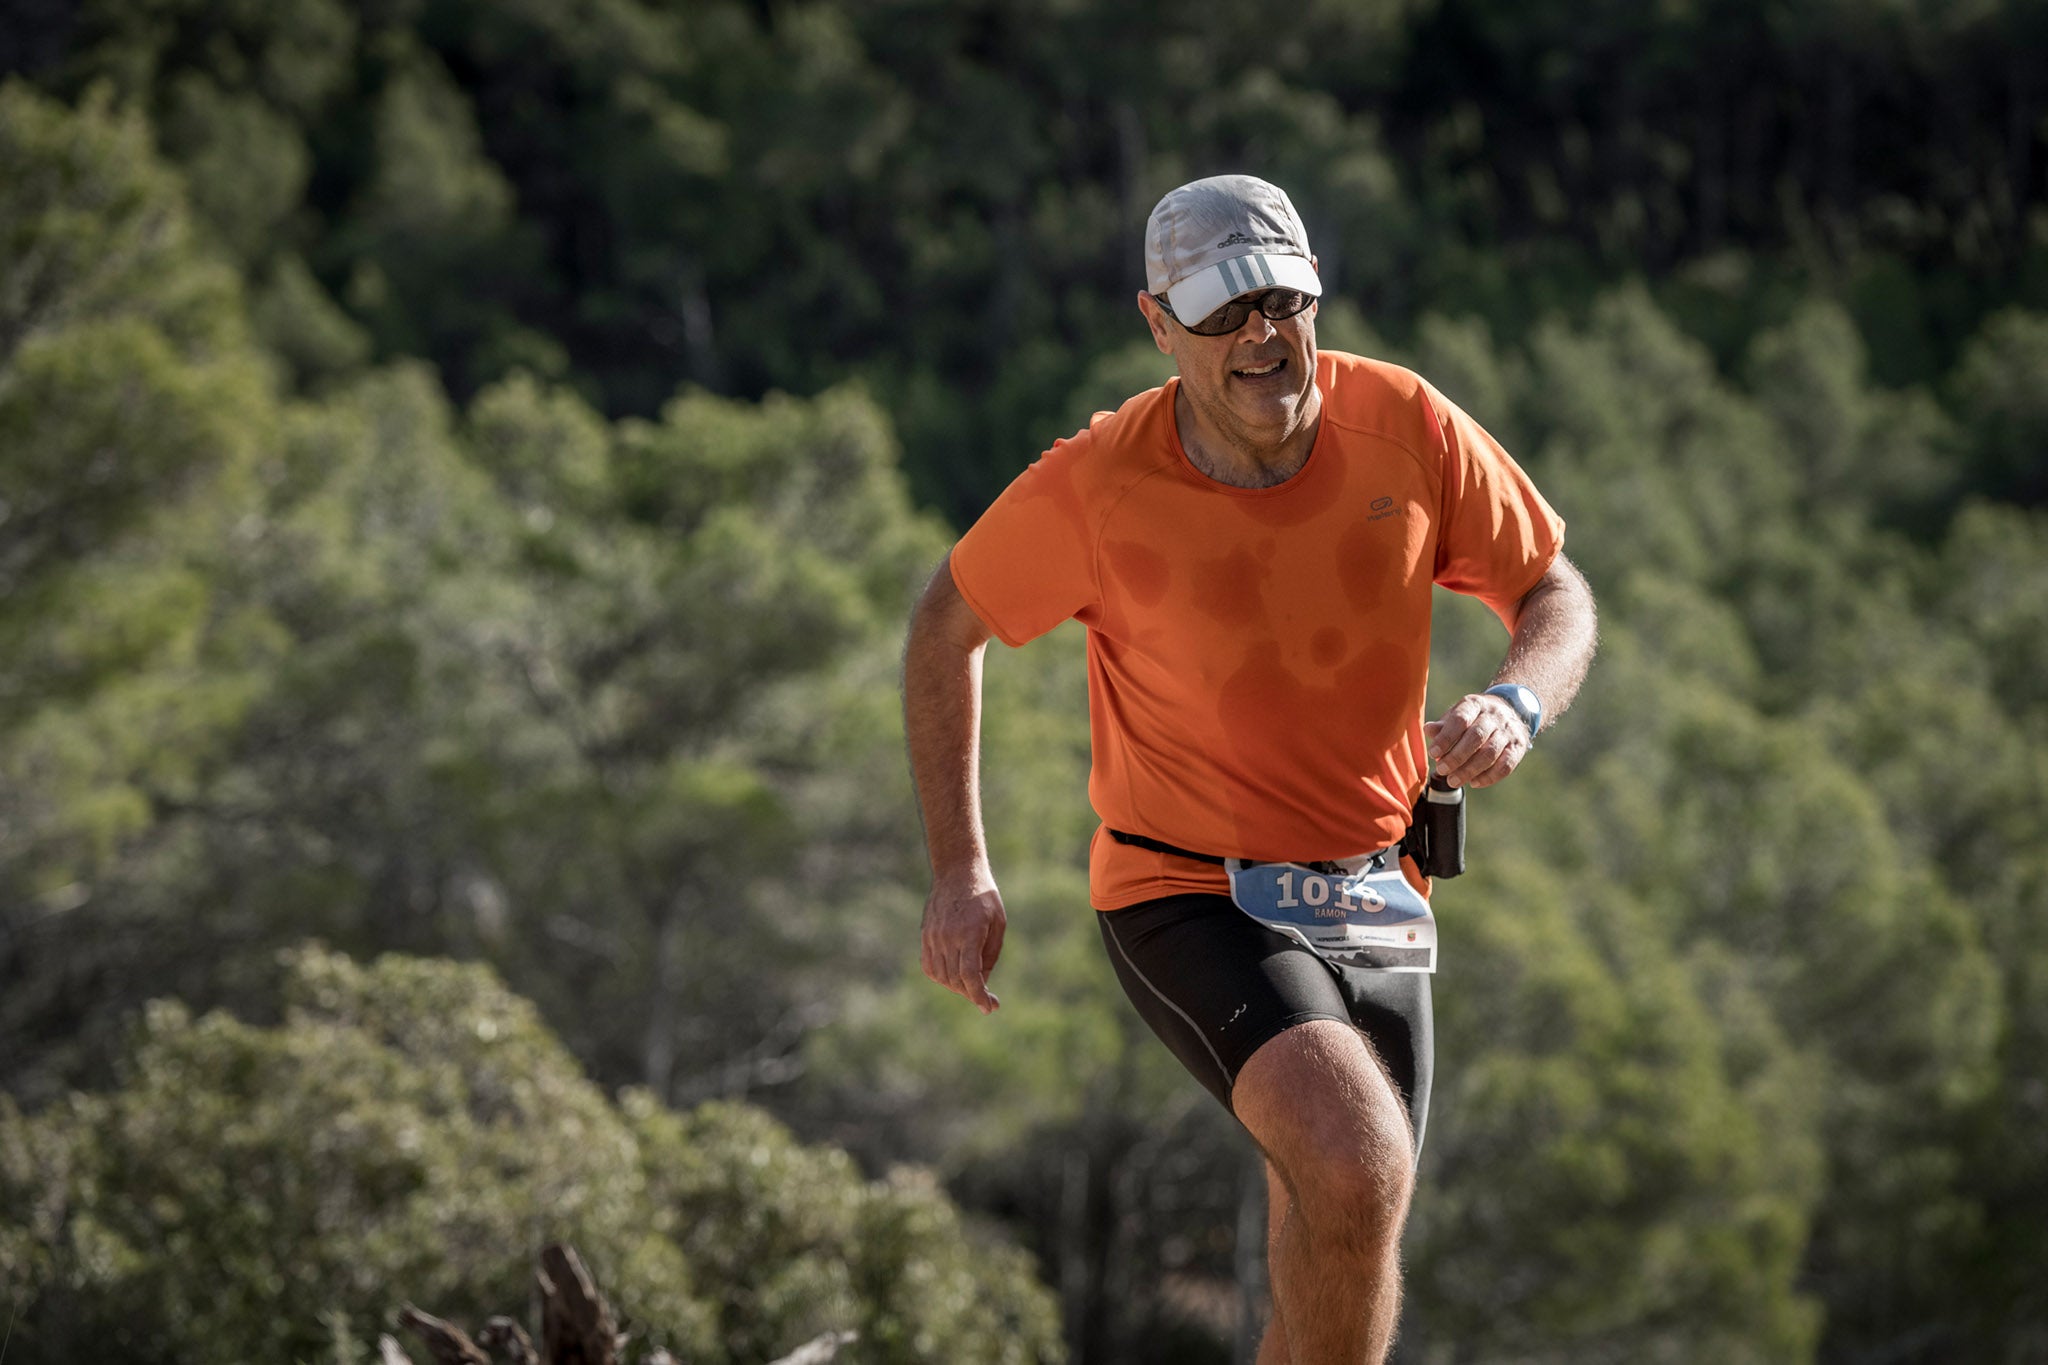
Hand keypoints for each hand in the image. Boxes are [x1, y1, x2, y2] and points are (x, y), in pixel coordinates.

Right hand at [920, 870, 1006, 1013]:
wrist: (957, 872)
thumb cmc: (984, 896)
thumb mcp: (998, 924)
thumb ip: (990, 954)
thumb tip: (982, 981)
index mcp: (969, 932)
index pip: (970, 975)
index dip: (979, 995)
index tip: (989, 1007)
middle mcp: (948, 937)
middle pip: (956, 979)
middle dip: (972, 994)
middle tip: (987, 1000)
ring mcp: (933, 937)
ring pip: (942, 976)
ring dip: (957, 987)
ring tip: (973, 986)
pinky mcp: (926, 936)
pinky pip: (930, 966)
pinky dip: (941, 977)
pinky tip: (954, 977)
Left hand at [1423, 693, 1530, 789]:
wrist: (1510, 710)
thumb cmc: (1474, 717)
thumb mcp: (1457, 715)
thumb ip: (1443, 725)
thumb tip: (1428, 730)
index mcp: (1475, 704)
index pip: (1460, 720)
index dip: (1446, 738)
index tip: (1433, 753)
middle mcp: (1494, 716)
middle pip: (1476, 737)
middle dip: (1456, 757)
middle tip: (1441, 770)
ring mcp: (1509, 731)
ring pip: (1490, 753)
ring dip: (1470, 770)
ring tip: (1453, 781)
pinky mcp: (1519, 747)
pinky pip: (1505, 765)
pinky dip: (1489, 777)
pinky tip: (1474, 783)